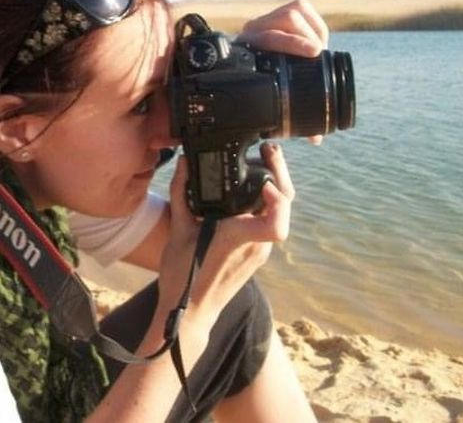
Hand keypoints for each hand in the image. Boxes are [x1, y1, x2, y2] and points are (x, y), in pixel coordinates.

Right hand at [159, 143, 292, 324]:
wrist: (192, 311)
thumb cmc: (182, 275)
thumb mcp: (178, 230)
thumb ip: (181, 193)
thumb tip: (184, 162)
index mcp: (237, 238)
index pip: (276, 221)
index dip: (278, 198)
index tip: (262, 179)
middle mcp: (255, 245)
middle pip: (284, 206)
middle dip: (281, 174)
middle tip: (268, 150)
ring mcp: (260, 250)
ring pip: (278, 213)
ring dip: (274, 186)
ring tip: (262, 162)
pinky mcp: (257, 253)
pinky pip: (268, 222)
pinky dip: (264, 202)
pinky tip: (249, 189)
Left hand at [237, 0, 328, 144]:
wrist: (234, 69)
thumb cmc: (251, 90)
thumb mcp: (262, 100)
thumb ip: (285, 118)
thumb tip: (316, 137)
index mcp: (246, 50)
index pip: (270, 35)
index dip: (294, 42)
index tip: (314, 53)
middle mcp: (254, 31)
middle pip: (288, 18)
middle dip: (308, 37)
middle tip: (318, 55)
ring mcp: (266, 22)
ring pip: (295, 10)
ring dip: (313, 31)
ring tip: (319, 51)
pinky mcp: (279, 17)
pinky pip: (302, 10)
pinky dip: (315, 25)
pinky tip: (319, 40)